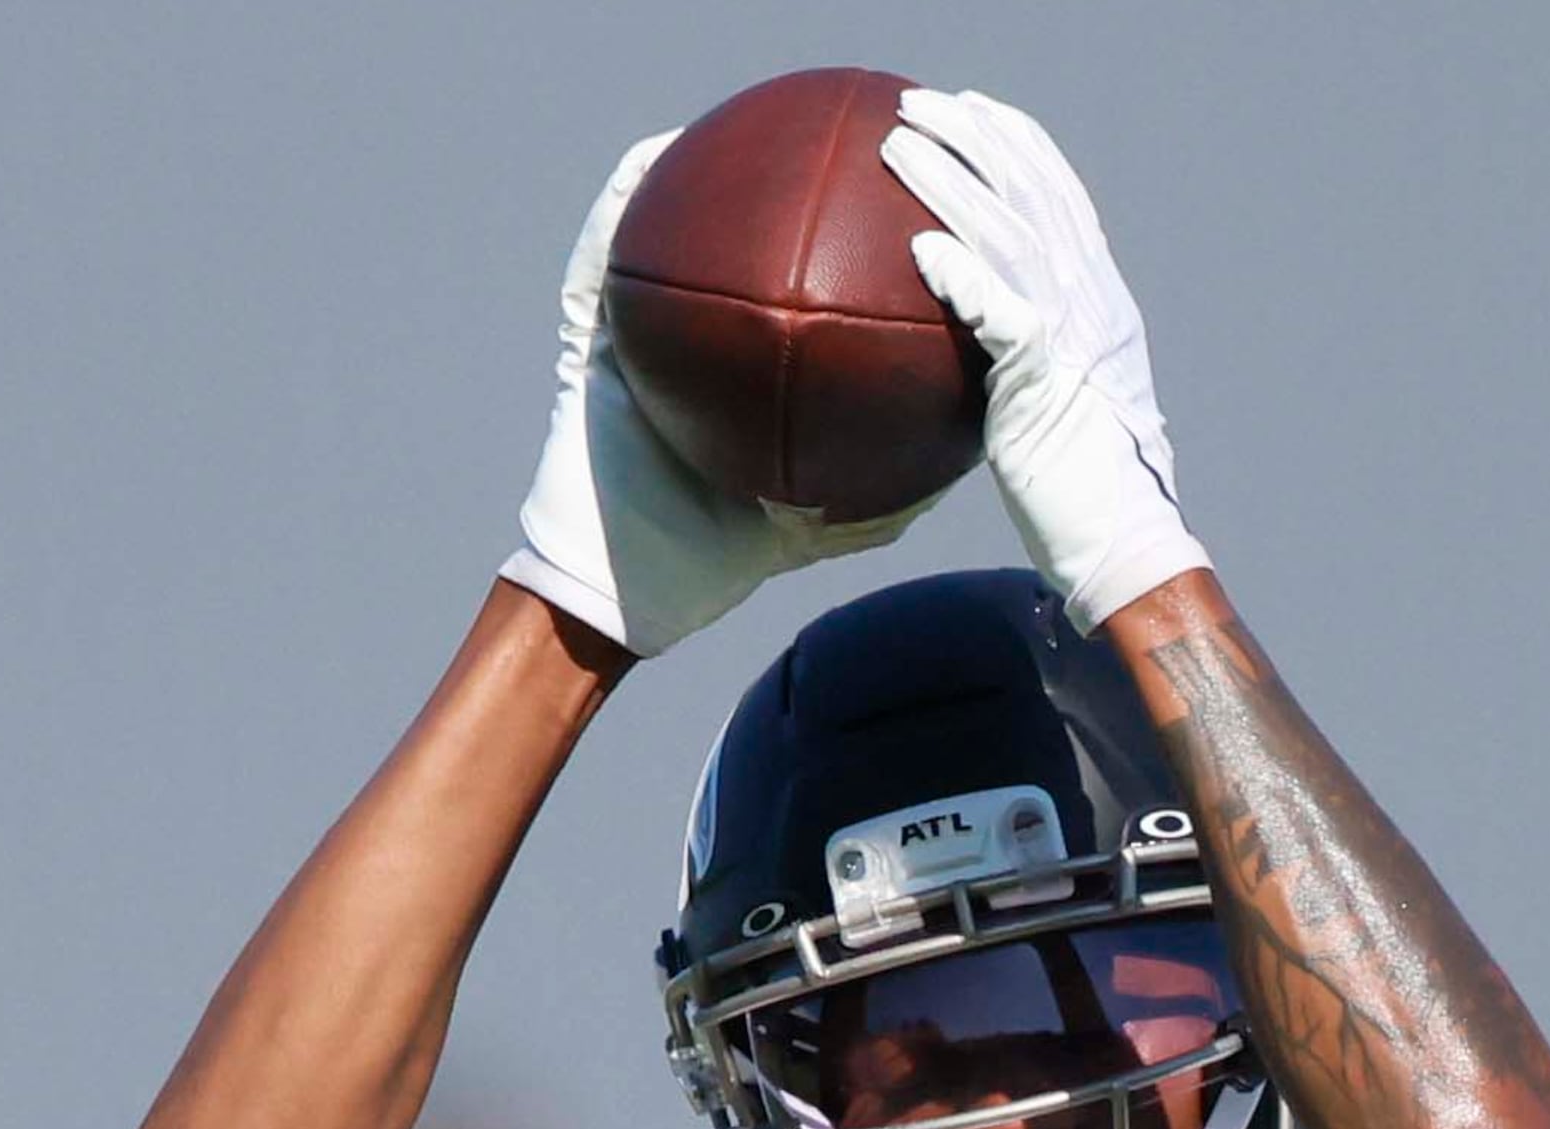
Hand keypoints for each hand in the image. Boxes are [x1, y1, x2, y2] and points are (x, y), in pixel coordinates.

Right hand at [500, 133, 930, 657]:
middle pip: (742, 243)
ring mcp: (642, 329)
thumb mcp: (820, 523)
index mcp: (753, 364)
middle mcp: (701, 335)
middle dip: (792, 182)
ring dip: (695, 166)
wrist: (631, 587)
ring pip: (664, 225)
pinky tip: (649, 164)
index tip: (903, 201)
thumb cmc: (717, 556)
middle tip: (846, 138)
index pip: (800, 289)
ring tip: (741, 119)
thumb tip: (960, 458)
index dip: (850, 240)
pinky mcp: (589, 335)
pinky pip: (600, 255)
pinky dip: (619, 205)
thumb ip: (886, 493)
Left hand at [881, 89, 1209, 632]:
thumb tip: (961, 356)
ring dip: (951, 182)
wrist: (1126, 543)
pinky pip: (1004, 314)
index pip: (1062, 199)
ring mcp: (1075, 339)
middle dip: (974, 136)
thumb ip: (1016, 366)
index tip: (973, 109)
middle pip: (1034, 194)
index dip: (1019, 144)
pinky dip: (964, 275)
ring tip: (896, 146)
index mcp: (1101, 305)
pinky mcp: (1049, 383)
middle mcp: (1094, 306)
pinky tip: (921, 248)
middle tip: (915, 105)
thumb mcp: (1051, 411)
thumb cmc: (1082, 496)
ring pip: (1012, 235)